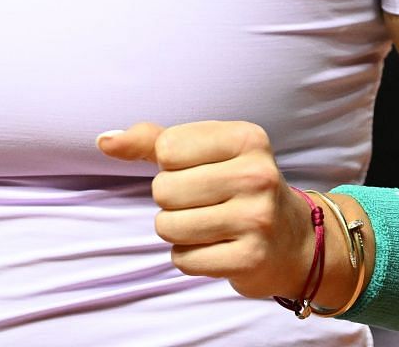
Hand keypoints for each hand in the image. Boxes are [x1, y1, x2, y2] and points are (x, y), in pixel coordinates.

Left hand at [96, 120, 315, 301]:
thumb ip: (153, 140)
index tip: (202, 172)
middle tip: (205, 203)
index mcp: (247, 138)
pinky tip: (217, 249)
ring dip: (177, 230)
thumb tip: (104, 140)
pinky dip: (189, 257)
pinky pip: (183, 260)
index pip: (166, 148)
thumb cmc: (236, 187)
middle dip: (172, 201)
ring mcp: (257, 219)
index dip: (171, 165)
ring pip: (168, 226)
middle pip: (163, 189)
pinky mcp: (250, 259)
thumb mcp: (206, 152)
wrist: (295, 241)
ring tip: (209, 226)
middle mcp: (257, 175)